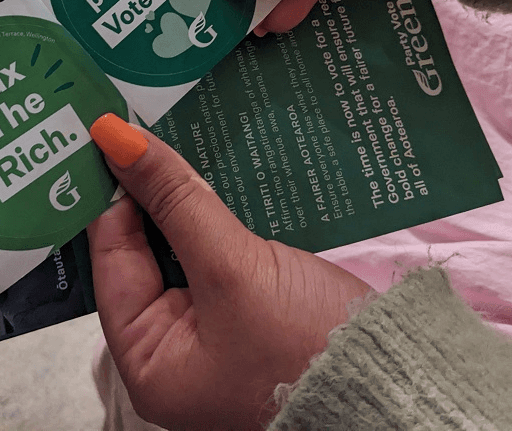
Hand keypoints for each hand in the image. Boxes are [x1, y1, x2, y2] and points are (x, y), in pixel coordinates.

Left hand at [86, 114, 370, 430]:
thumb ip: (176, 201)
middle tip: (140, 128)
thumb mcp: (233, 268)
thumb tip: (118, 140)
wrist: (400, 383)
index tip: (111, 134)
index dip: (112, 194)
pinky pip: (216, 254)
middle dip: (148, 193)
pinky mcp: (247, 314)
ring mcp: (211, 333)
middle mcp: (172, 351)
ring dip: (182, 200)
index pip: (112, 259)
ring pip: (181, 247)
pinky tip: (213, 173)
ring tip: (173, 140)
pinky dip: (214, 216)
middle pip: (144, 252)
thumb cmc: (309, 348)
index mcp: (148, 361)